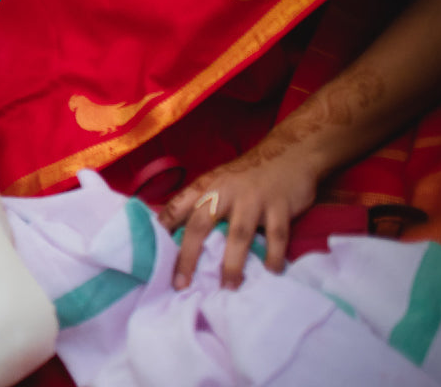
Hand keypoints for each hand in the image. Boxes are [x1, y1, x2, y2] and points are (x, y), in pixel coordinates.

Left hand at [161, 142, 320, 289]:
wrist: (291, 152)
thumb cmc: (248, 175)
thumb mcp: (219, 181)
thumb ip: (200, 203)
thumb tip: (172, 229)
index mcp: (206, 187)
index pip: (177, 208)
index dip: (162, 230)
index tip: (150, 253)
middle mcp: (225, 193)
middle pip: (200, 226)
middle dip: (189, 257)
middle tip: (181, 284)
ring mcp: (253, 200)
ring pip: (238, 235)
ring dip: (232, 264)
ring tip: (228, 288)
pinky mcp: (280, 206)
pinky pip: (276, 236)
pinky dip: (273, 255)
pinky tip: (271, 272)